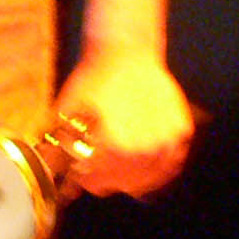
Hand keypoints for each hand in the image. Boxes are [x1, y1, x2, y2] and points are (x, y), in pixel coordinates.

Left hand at [54, 45, 194, 196]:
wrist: (125, 54)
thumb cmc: (94, 82)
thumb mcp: (66, 115)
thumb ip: (61, 149)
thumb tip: (55, 175)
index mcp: (115, 149)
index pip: (99, 182)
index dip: (84, 180)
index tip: (78, 177)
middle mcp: (146, 150)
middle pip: (125, 183)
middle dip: (106, 179)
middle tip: (96, 174)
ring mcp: (168, 142)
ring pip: (152, 178)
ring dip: (133, 178)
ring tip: (118, 171)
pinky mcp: (182, 132)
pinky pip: (171, 162)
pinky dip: (157, 168)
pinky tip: (144, 165)